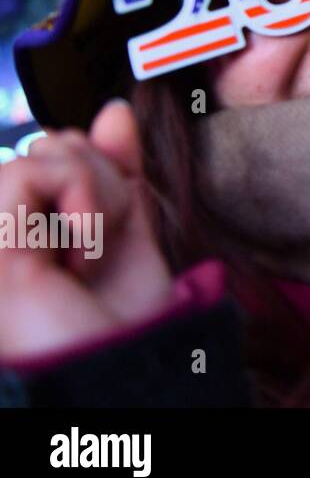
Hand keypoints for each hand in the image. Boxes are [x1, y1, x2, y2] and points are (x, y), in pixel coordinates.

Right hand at [0, 99, 172, 359]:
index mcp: (30, 220)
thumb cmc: (123, 317)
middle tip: (100, 249)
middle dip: (103, 182)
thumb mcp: (130, 229)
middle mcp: (4, 222)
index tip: (114, 227)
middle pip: (57, 139)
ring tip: (85, 258)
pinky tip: (73, 258)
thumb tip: (113, 108)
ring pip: (46, 148)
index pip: (63, 145)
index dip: (105, 171)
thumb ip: (116, 169)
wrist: (121, 368)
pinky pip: (29, 172)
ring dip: (95, 197)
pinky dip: (77, 206)